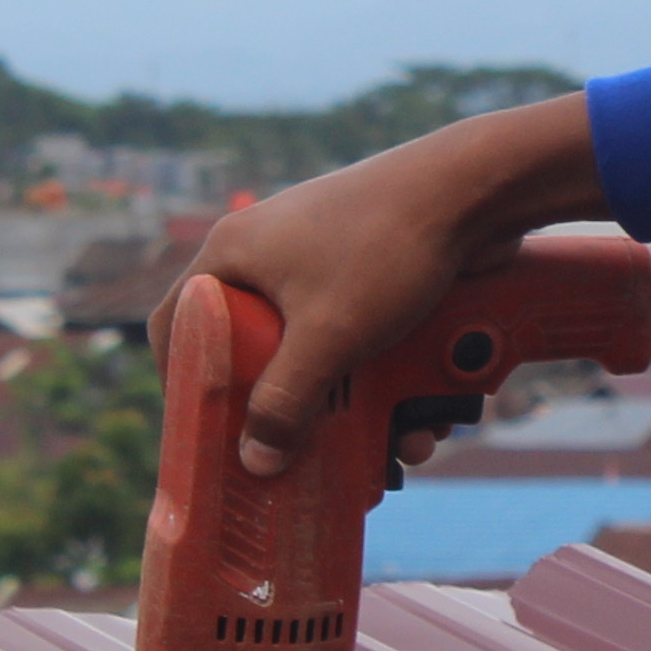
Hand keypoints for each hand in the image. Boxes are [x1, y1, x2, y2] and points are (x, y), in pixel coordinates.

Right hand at [191, 93, 604, 476]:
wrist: (472, 188)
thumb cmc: (383, 249)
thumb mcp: (327, 336)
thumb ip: (285, 402)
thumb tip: (255, 462)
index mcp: (234, 252)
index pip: (178, 321)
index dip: (184, 380)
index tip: (206, 432)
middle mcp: (270, 252)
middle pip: (253, 347)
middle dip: (289, 408)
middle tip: (299, 455)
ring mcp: (323, 259)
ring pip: (321, 351)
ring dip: (353, 407)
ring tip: (390, 448)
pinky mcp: (372, 270)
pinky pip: (364, 338)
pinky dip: (387, 380)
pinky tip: (423, 420)